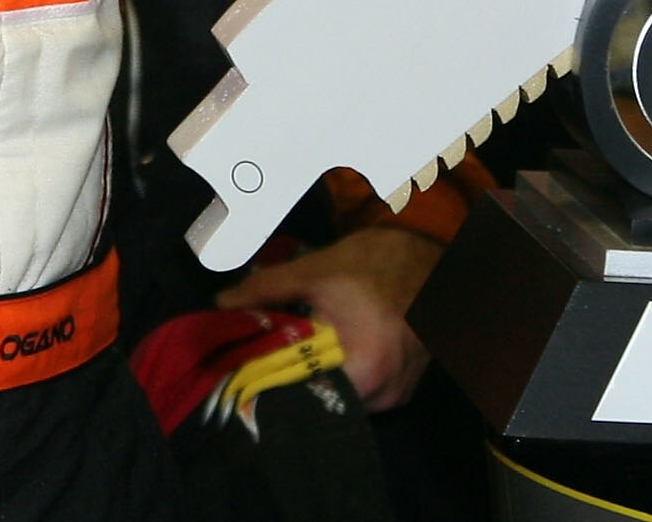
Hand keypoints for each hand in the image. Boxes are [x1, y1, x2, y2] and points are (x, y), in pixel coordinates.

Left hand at [217, 224, 440, 410]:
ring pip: (342, 399)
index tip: (252, 366)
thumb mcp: (314, 270)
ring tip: (311, 349)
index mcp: (365, 367)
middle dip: (296, 380)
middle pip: (322, 401)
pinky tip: (341, 349)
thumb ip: (265, 290)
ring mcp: (399, 394)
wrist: (429, 249)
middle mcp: (386, 392)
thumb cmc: (373, 261)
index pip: (303, 396)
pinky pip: (364, 394)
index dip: (273, 382)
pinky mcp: (405, 389)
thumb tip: (222, 304)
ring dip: (323, 378)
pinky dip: (347, 376)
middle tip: (277, 354)